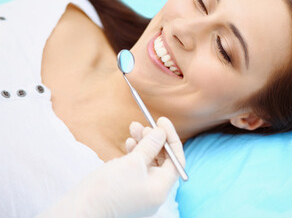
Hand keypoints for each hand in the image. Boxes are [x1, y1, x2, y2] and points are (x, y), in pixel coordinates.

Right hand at [37, 117, 184, 217]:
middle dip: (154, 140)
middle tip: (144, 124)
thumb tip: (161, 132)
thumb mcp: (132, 162)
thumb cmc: (106, 189)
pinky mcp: (128, 192)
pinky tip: (128, 144)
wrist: (79, 212)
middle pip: (162, 161)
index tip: (162, 121)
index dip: (171, 138)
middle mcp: (153, 193)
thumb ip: (150, 146)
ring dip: (142, 144)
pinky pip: (137, 170)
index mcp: (161, 189)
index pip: (175, 160)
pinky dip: (134, 155)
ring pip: (147, 163)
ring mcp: (141, 194)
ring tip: (133, 128)